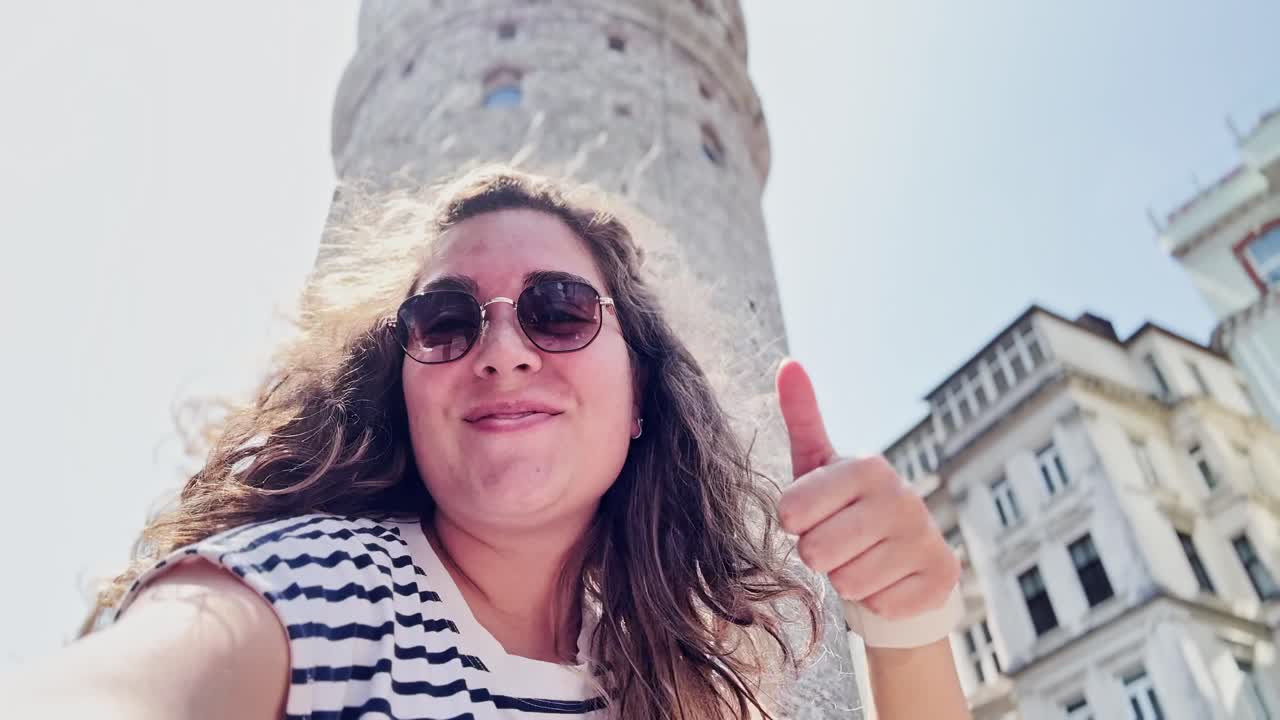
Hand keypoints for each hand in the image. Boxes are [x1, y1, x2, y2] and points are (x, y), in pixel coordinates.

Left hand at [776, 359, 959, 620]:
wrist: (900, 558)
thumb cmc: (845, 508)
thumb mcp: (818, 464)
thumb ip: (802, 416)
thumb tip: (788, 363)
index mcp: (867, 466)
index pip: (792, 511)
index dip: (794, 523)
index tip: (810, 516)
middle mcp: (903, 496)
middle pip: (817, 551)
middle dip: (818, 554)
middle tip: (836, 543)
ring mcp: (926, 536)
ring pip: (848, 582)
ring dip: (847, 579)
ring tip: (861, 559)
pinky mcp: (942, 575)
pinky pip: (880, 604)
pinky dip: (877, 600)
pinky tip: (888, 578)